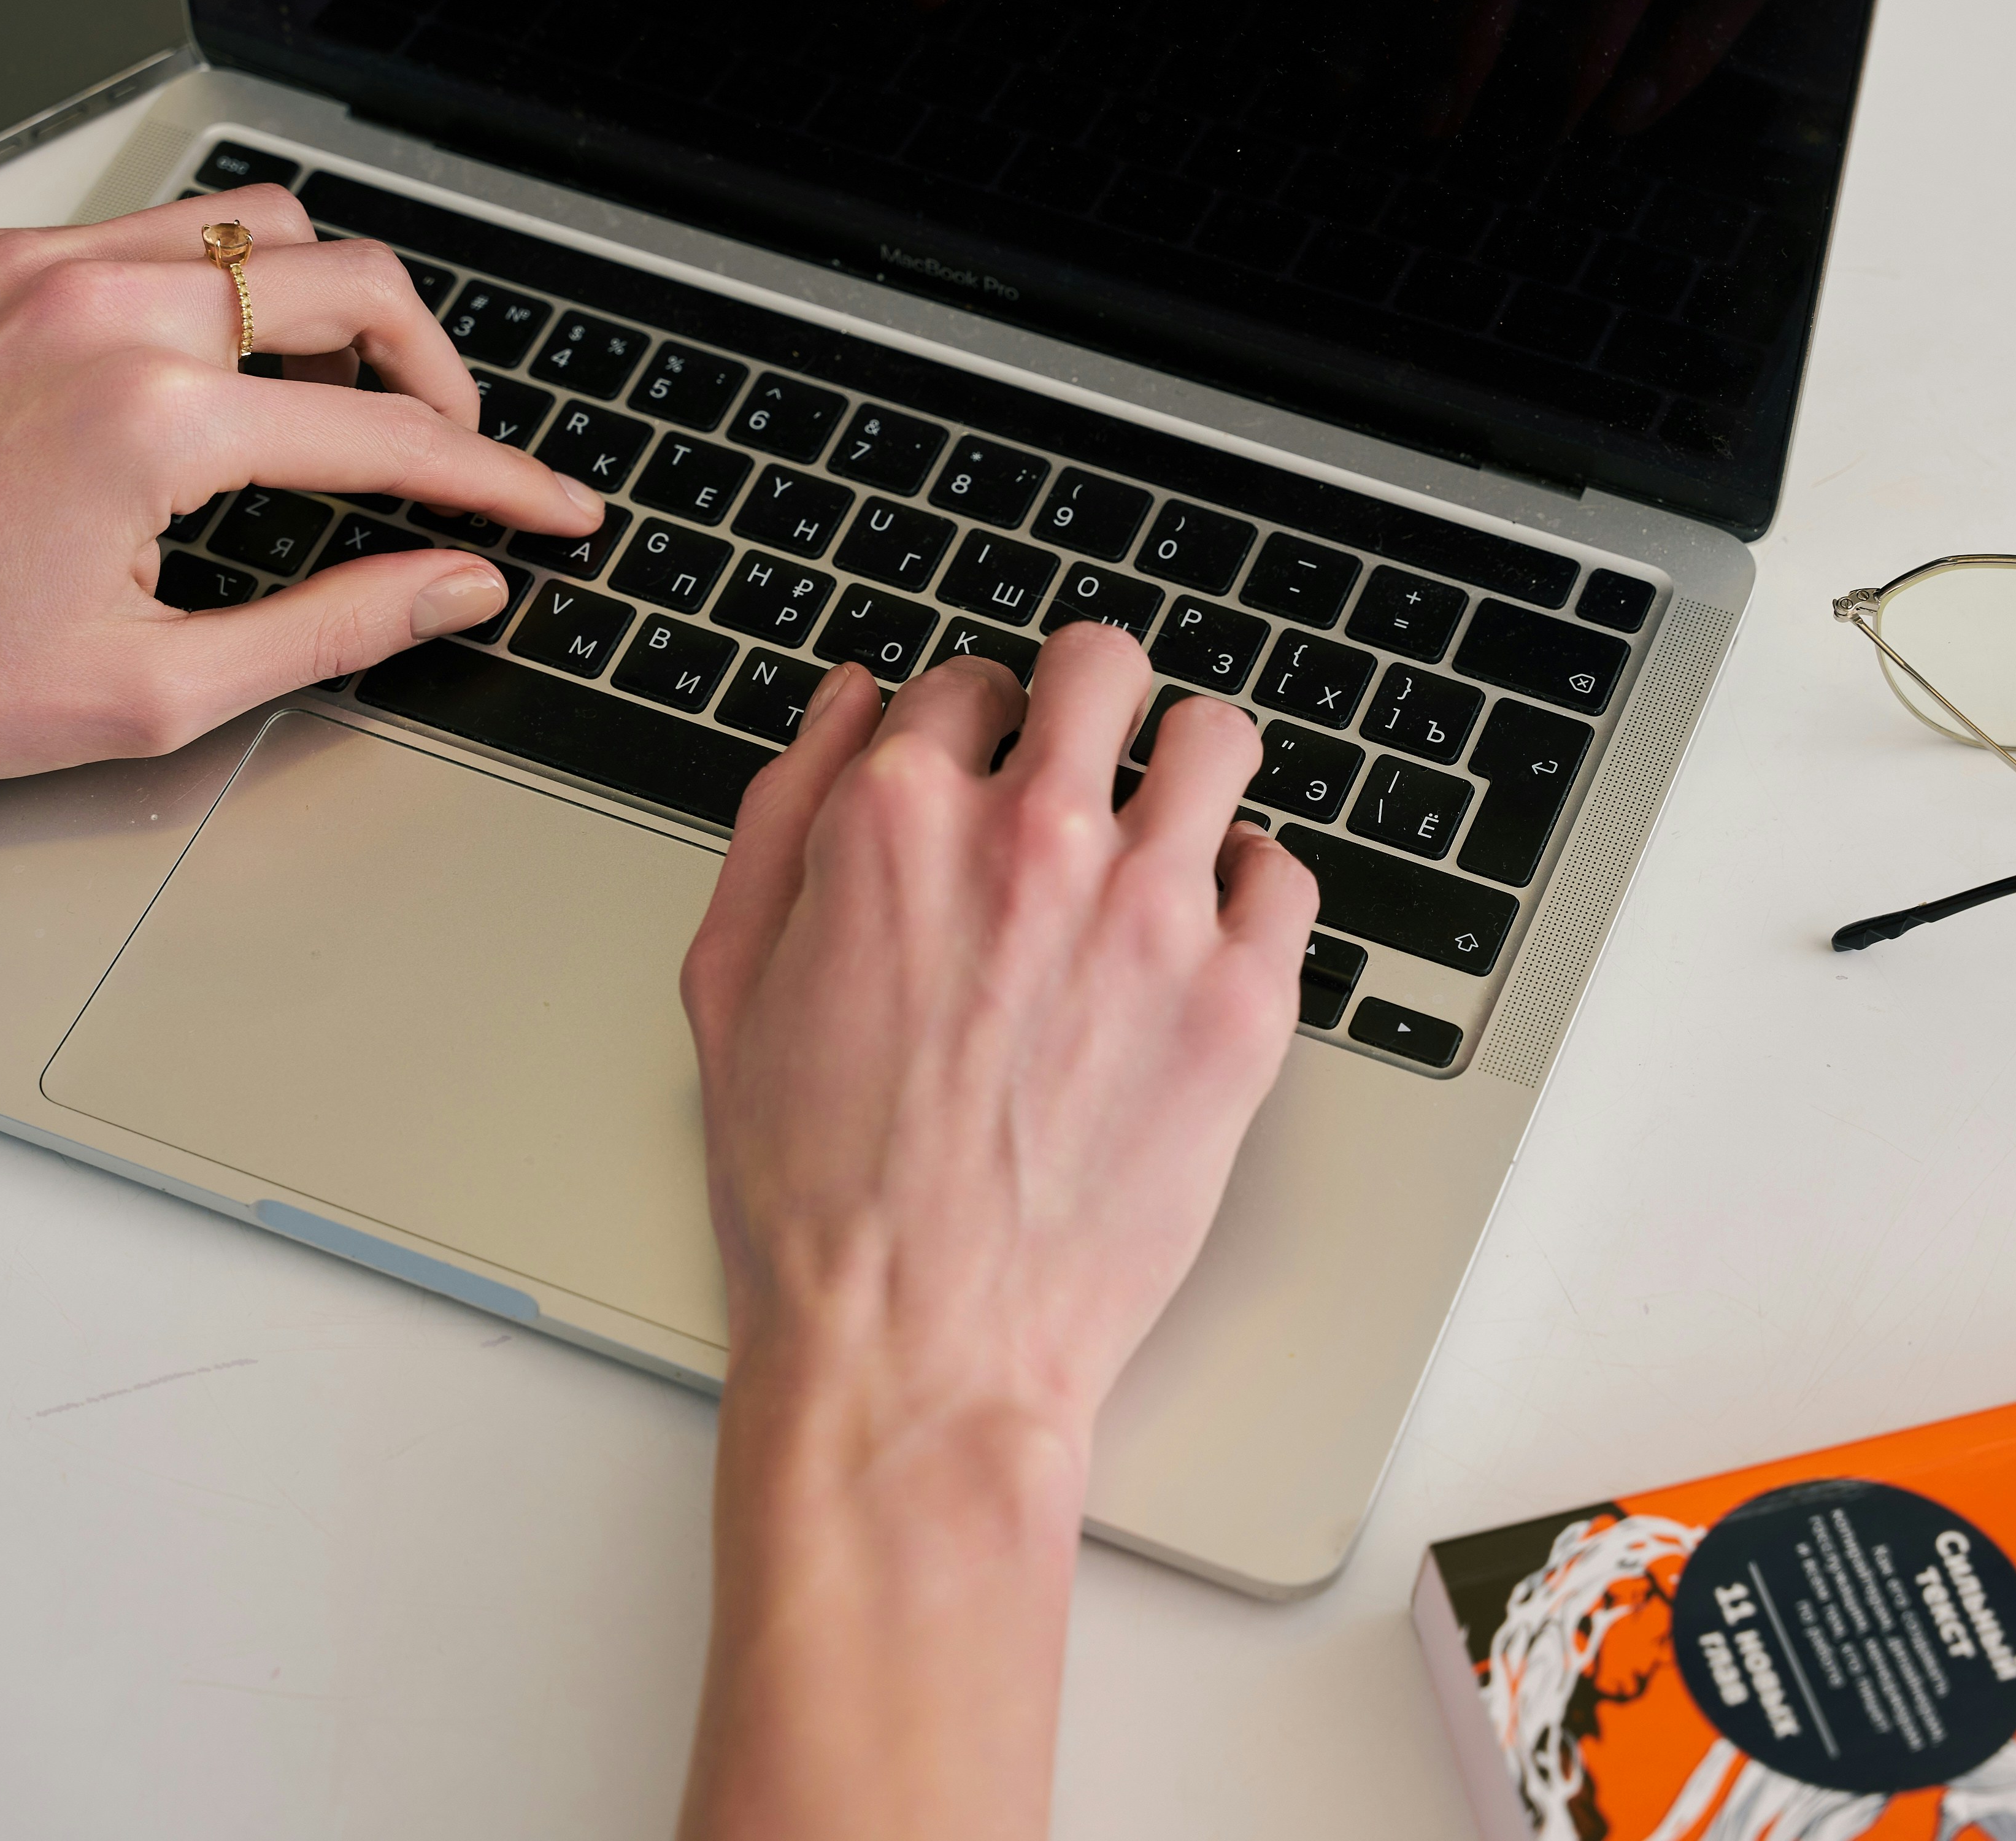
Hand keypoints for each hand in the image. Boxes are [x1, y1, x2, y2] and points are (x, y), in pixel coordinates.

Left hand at [0, 187, 595, 870]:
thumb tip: (455, 585)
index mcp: (154, 420)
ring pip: (256, 226)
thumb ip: (335, 624)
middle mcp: (101, 311)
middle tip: (448, 446)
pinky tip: (202, 369)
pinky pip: (144, 233)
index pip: (391, 430)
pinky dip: (209, 288)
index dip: (498, 479)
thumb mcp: (154, 690)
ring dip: (328, 304)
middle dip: (433, 367)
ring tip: (336, 394)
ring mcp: (33, 269)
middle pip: (352, 280)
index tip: (551, 507)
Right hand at [673, 629, 1315, 1838]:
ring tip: (1164, 831)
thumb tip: (851, 702)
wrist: (915, 1349)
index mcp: (898, 821)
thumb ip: (784, 811)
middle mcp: (1033, 841)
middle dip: (1087, 702)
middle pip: (1102, 666)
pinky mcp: (1240, 1002)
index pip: (966, 683)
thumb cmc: (813, 1194)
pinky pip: (1283, 875)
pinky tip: (1204, 934)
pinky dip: (1251, 889)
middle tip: (1085, 764)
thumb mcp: (732, 977)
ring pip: (1216, 740)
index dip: (972, 724)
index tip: (983, 773)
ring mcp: (1150, 915)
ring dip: (1186, 770)